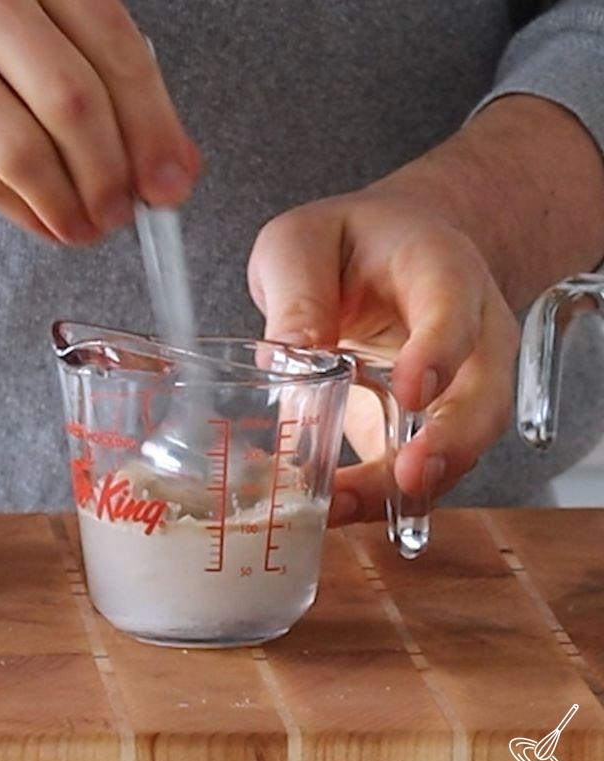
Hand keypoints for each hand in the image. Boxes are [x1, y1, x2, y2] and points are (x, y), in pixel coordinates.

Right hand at [0, 0, 200, 243]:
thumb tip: (173, 164)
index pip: (113, 46)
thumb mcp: (25, 18)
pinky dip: (26, 212)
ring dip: (70, 204)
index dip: (153, 123)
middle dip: (114, 173)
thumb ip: (97, 71)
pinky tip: (47, 222)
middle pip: (74, 102)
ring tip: (89, 226)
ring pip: (25, 150)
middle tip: (129, 211)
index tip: (173, 179)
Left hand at [247, 94, 603, 526]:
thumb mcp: (302, 242)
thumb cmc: (346, 244)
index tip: (411, 391)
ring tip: (344, 506)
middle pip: (482, 397)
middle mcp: (471, 336)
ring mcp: (459, 389)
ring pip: (457, 449)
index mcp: (442, 270)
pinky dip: (379, 497)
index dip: (438, 354)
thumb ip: (297, 291)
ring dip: (405, 487)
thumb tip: (286, 357)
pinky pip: (419, 472)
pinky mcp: (428, 429)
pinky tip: (332, 509)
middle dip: (450, 442)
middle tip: (409, 474)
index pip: (454, 312)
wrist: (390, 252)